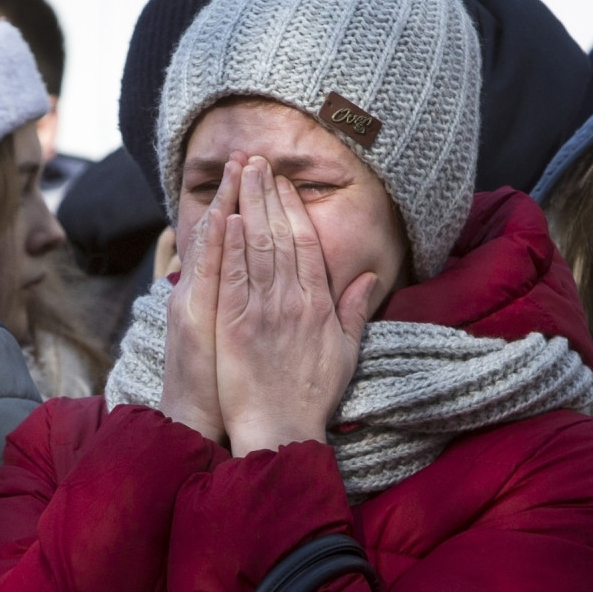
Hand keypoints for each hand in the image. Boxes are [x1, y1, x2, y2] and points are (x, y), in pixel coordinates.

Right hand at [157, 156, 241, 441]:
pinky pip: (208, 279)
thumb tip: (268, 279)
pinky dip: (214, 249)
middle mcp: (204, 292)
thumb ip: (247, 304)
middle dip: (236, 193)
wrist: (198, 420)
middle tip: (246, 155)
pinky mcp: (195, 321)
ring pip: (213, 246)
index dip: (245, 205)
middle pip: (223, 232)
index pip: (234, 239)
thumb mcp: (231, 337)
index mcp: (219, 294)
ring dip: (225, 205)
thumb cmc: (223, 382)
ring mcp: (198, 304)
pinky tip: (222, 219)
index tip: (258, 174)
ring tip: (236, 170)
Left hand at [214, 156, 375, 455]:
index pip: (306, 244)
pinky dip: (227, 244)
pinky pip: (230, 275)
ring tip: (240, 174)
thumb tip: (368, 279)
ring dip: (246, 206)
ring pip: (254, 246)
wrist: (280, 429)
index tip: (285, 185)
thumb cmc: (313, 395)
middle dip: (267, 194)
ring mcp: (260, 310)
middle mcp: (291, 300)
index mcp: (318, 304)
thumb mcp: (346, 352)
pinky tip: (223, 216)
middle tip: (258, 162)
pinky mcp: (232, 323)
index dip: (295, 209)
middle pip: (278, 235)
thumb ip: (355, 311)